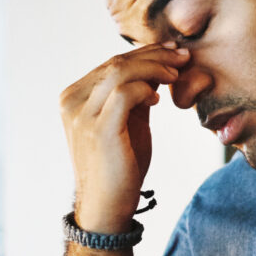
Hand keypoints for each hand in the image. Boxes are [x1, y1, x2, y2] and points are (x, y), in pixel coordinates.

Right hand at [59, 44, 188, 232]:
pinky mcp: (98, 129)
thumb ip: (138, 94)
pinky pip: (124, 94)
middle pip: (116, 63)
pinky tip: (158, 99)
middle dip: (155, 55)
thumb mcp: (129, 121)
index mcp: (74, 96)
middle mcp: (72, 101)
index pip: (112, 63)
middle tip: (183, 56)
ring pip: (120, 72)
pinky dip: (145, 89)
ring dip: (154, 68)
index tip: (172, 50)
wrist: (107, 206)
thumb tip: (159, 66)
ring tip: (177, 73)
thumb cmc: (120, 165)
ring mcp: (81, 115)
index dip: (145, 52)